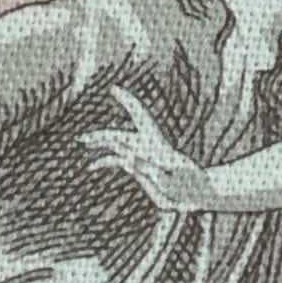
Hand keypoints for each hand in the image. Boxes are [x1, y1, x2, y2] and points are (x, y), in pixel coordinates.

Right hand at [77, 89, 217, 213]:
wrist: (198, 193)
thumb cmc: (190, 185)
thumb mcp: (174, 182)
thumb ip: (151, 173)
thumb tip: (127, 160)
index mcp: (158, 145)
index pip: (141, 118)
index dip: (128, 102)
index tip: (114, 89)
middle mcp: (148, 148)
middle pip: (121, 136)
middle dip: (102, 135)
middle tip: (83, 137)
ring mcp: (143, 157)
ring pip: (117, 145)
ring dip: (100, 142)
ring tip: (83, 140)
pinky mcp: (141, 168)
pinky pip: (119, 161)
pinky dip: (105, 161)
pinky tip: (91, 166)